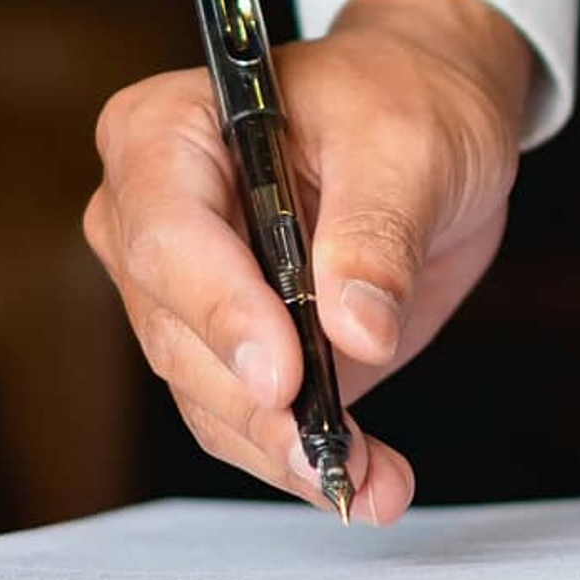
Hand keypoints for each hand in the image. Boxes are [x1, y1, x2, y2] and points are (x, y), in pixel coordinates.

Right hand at [84, 0, 531, 523]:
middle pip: (174, 332)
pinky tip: (367, 481)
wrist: (431, 118)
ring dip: (283, 448)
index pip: (168, 235)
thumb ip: (377, 233)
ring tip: (369, 479)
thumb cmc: (405, 98)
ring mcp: (185, 290)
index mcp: (165, 133)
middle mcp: (148, 215)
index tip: (284, 373)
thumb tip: (354, 328)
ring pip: (204, 394)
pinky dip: (302, 457)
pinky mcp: (232, 347)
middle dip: (255, 403)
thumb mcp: (408, 145)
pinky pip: (245, 418)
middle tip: (332, 449)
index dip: (220, 312)